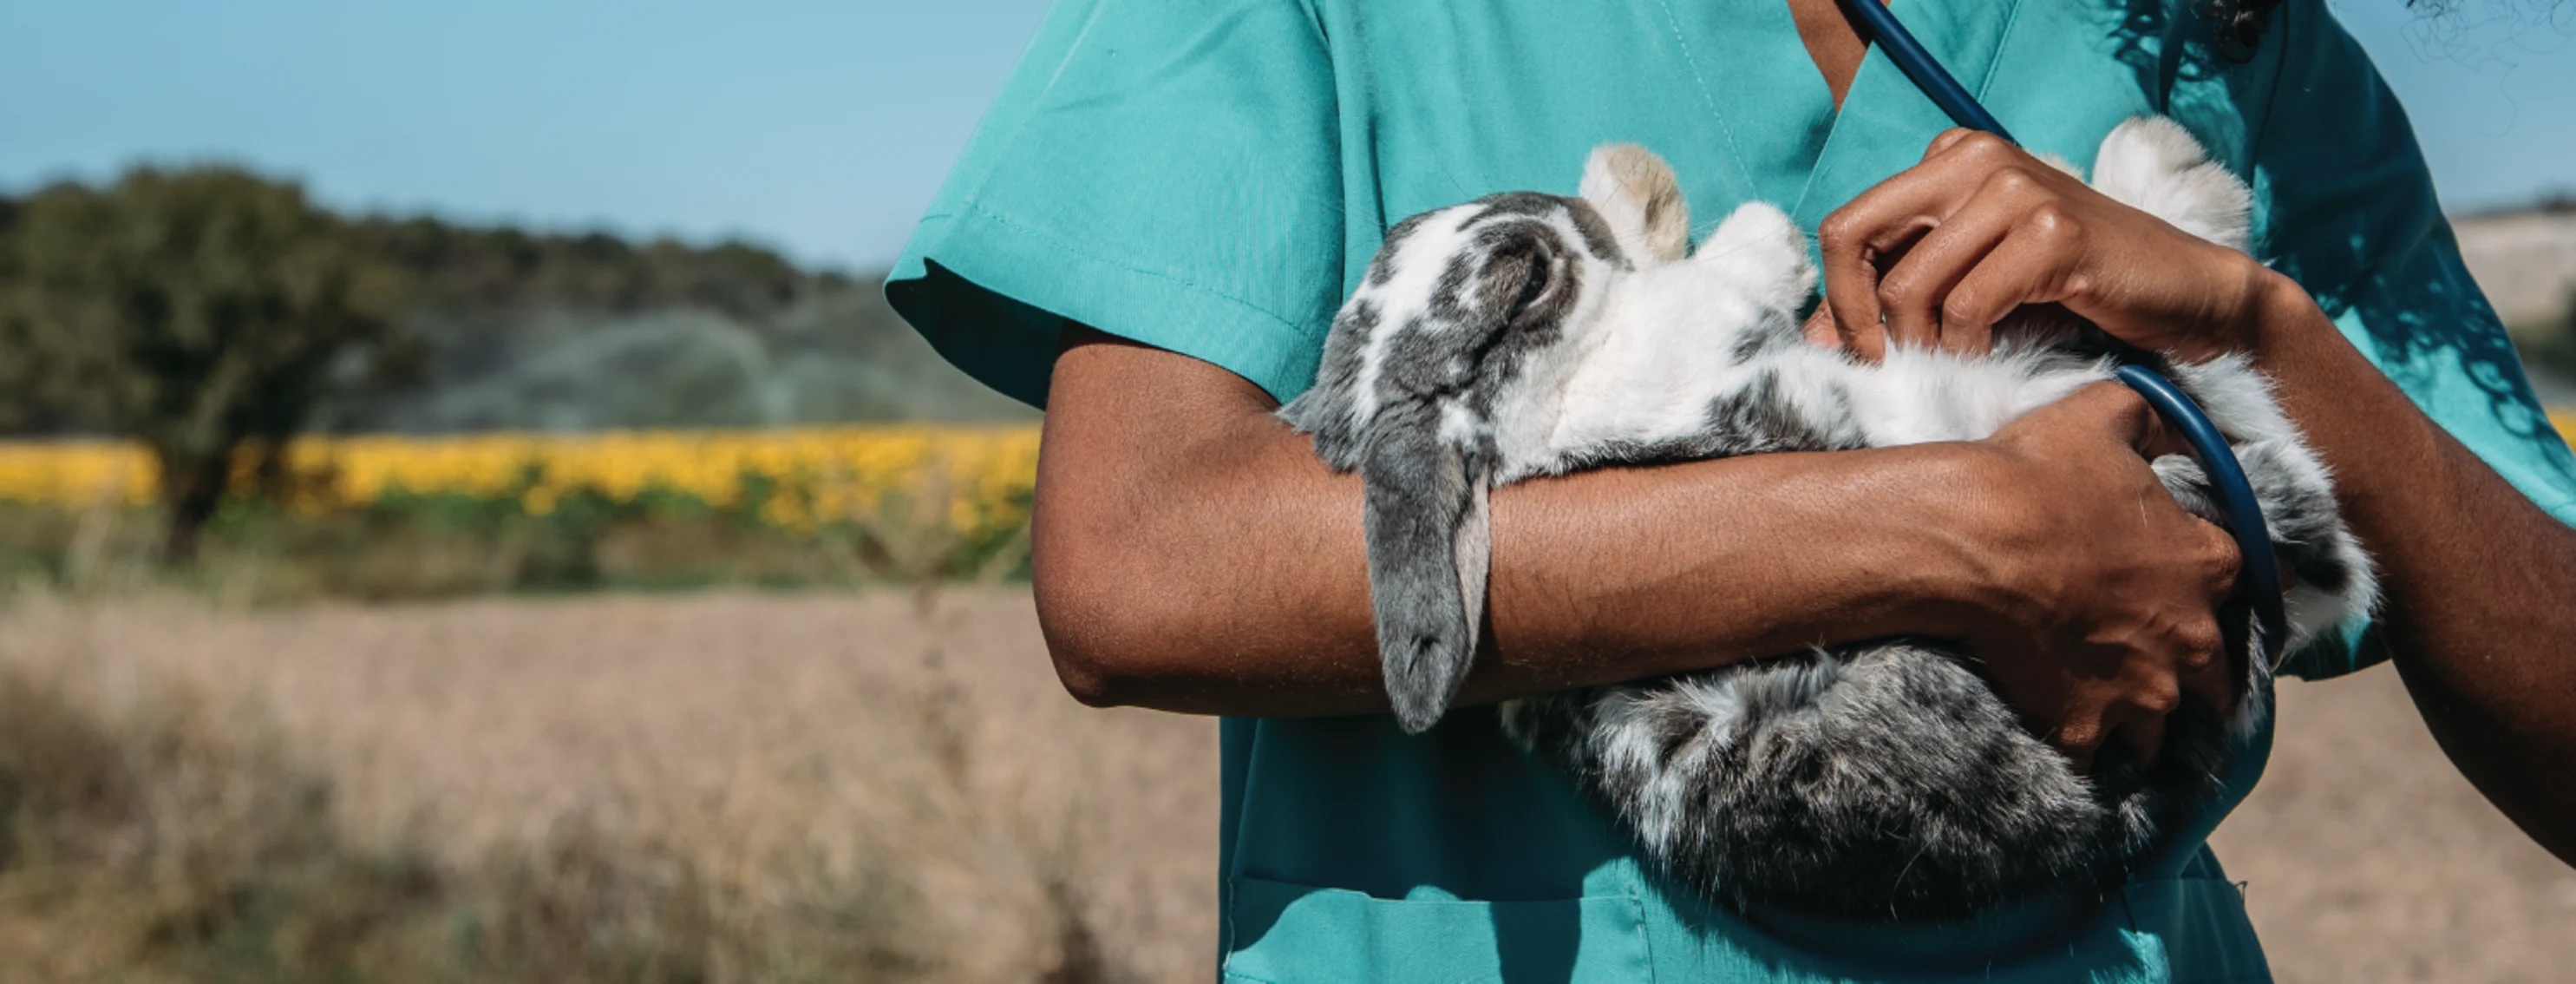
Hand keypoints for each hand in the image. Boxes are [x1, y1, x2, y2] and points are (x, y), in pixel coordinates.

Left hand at [1808, 129, 2270, 361]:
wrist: (2183, 296)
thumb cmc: (2072, 291)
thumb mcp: (1970, 282)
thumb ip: (1898, 294)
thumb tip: (1813, 338)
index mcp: (1949, 158)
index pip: (1847, 226)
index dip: (1838, 298)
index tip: (1861, 351)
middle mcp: (1974, 157)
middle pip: (1855, 238)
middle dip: (1856, 318)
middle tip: (1886, 368)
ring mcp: (2015, 187)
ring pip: (1910, 284)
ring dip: (1920, 345)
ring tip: (1951, 366)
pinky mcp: (2053, 231)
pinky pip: (1967, 307)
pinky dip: (1967, 349)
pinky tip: (1991, 358)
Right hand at [1937, 383, 2242, 769]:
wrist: (1967, 540)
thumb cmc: (2035, 473)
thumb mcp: (2103, 414)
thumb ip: (2150, 416)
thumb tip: (2169, 416)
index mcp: (2206, 565)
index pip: (2245, 587)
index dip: (2213, 588)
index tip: (2184, 590)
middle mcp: (2188, 639)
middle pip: (2218, 683)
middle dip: (2191, 677)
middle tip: (2150, 666)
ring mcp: (2140, 693)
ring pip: (2161, 732)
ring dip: (2140, 724)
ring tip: (2105, 714)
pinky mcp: (2083, 727)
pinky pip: (2095, 761)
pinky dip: (2081, 753)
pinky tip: (2061, 739)